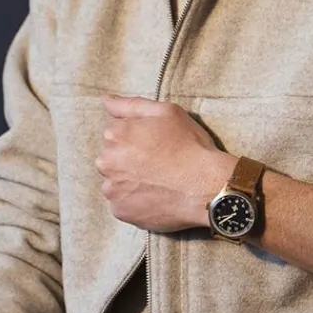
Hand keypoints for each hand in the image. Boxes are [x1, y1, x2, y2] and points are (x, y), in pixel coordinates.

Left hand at [96, 95, 234, 231]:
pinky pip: (122, 203)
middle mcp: (107, 161)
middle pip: (112, 157)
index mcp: (115, 134)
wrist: (207, 186)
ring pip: (115, 181)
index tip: (156, 144)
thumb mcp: (166, 112)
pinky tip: (155, 196)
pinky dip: (134, 201)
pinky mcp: (120, 211)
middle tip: (158, 163)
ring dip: (129, 180)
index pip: (115, 133)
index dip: (137, 138)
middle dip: (129, 159)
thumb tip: (106, 101)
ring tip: (157, 181)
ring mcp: (112, 189)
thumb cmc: (190, 146)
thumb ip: (131, 105)